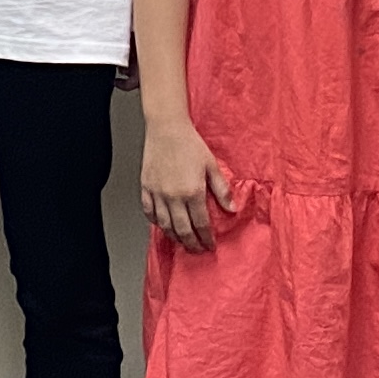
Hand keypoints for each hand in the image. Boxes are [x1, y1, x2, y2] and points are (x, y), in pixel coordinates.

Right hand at [138, 117, 232, 250]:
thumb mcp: (211, 165)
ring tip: (181, 241)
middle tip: (197, 249)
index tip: (210, 245)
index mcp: (192, 192)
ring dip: (174, 236)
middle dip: (191, 243)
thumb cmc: (190, 144)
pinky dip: (156, 222)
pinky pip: (149, 212)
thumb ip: (221, 189)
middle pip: (182, 229)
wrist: (167, 128)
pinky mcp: (146, 187)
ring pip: (165, 225)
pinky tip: (162, 225)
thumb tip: (232, 208)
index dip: (206, 237)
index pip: (201, 223)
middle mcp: (173, 196)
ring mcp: (158, 193)